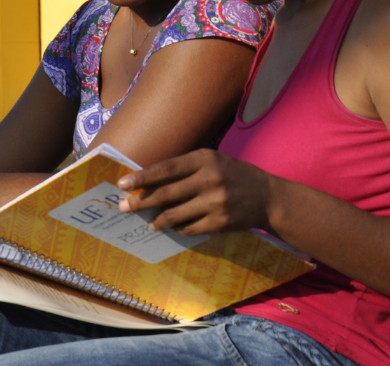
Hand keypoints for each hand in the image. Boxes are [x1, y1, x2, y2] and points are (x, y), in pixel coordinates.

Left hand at [118, 149, 274, 235]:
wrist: (266, 196)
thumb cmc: (232, 174)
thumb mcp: (212, 160)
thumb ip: (184, 168)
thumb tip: (149, 180)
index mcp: (204, 159)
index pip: (166, 168)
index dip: (142, 177)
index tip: (122, 184)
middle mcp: (210, 179)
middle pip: (166, 193)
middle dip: (141, 202)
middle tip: (124, 207)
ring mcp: (215, 203)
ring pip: (175, 215)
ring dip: (157, 220)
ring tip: (149, 222)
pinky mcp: (220, 222)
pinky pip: (189, 228)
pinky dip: (178, 228)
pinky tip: (172, 227)